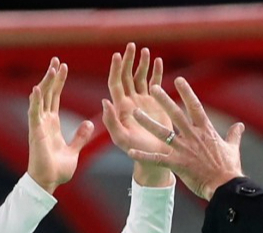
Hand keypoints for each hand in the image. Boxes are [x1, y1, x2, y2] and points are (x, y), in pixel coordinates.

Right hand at [27, 58, 94, 193]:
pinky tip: (36, 89)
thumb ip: (80, 136)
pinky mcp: (36, 133)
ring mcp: (38, 126)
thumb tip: (89, 124)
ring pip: (41, 99)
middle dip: (52, 76)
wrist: (48, 182)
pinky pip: (34, 114)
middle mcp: (44, 121)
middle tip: (57, 60)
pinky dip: (35, 101)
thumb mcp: (74, 150)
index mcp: (52, 124)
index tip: (63, 67)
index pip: (55, 97)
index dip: (58, 82)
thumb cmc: (58, 169)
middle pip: (47, 93)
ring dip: (46, 83)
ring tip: (51, 68)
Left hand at [102, 43, 173, 187]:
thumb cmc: (136, 151)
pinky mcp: (156, 103)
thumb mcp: (121, 139)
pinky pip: (155, 83)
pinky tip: (157, 61)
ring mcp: (143, 101)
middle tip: (131, 46)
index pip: (115, 83)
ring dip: (142, 64)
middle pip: (127, 76)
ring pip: (140, 77)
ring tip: (145, 51)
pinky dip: (156, 71)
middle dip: (128, 60)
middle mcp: (130, 102)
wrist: (154, 158)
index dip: (116, 69)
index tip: (117, 55)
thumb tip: (104, 101)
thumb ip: (111, 122)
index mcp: (120, 108)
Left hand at [128, 77, 244, 199]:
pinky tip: (131, 152)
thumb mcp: (233, 149)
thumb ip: (234, 135)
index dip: (186, 92)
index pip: (195, 106)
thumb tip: (240, 126)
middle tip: (153, 87)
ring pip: (162, 133)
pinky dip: (144, 156)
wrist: (225, 186)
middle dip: (164, 100)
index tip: (178, 80)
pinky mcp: (178, 164)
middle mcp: (193, 137)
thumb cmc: (229, 169)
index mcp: (206, 131)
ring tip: (135, 113)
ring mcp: (184, 150)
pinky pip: (157, 159)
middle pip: (176, 114)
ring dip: (147, 122)